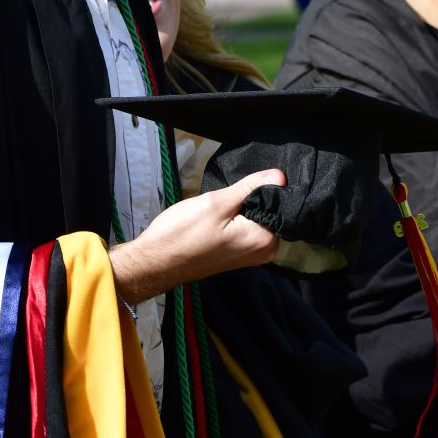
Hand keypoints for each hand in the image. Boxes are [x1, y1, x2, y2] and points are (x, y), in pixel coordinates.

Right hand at [109, 169, 283, 305]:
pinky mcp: (238, 256)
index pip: (278, 204)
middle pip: (268, 213)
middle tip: (225, 196)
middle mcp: (264, 252)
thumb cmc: (183, 232)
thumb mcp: (217, 203)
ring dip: (240, 210)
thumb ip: (250, 188)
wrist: (156, 261)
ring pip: (255, 220)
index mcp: (265, 240)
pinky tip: (218, 218)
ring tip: (219, 206)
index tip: (242, 185)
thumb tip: (281, 176)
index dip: (262, 189)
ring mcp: (251, 257)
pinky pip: (246, 230)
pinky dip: (235, 220)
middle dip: (250, 200)